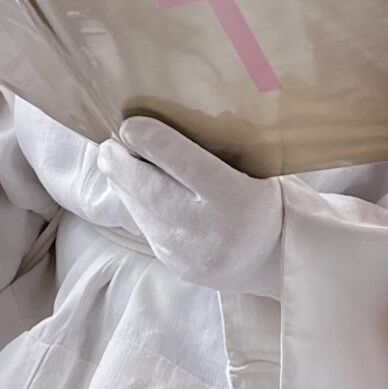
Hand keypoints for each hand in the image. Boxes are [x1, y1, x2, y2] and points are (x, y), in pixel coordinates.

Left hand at [97, 115, 282, 293]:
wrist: (278, 261)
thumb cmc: (266, 202)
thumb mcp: (257, 170)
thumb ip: (215, 152)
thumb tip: (162, 125)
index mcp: (235, 195)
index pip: (184, 162)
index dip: (151, 141)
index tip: (129, 124)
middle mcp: (208, 226)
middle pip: (150, 188)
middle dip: (121, 163)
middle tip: (108, 143)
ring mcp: (188, 251)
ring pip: (141, 209)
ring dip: (123, 183)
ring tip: (113, 161)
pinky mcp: (174, 264)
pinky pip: (146, 227)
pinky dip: (135, 203)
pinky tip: (130, 188)